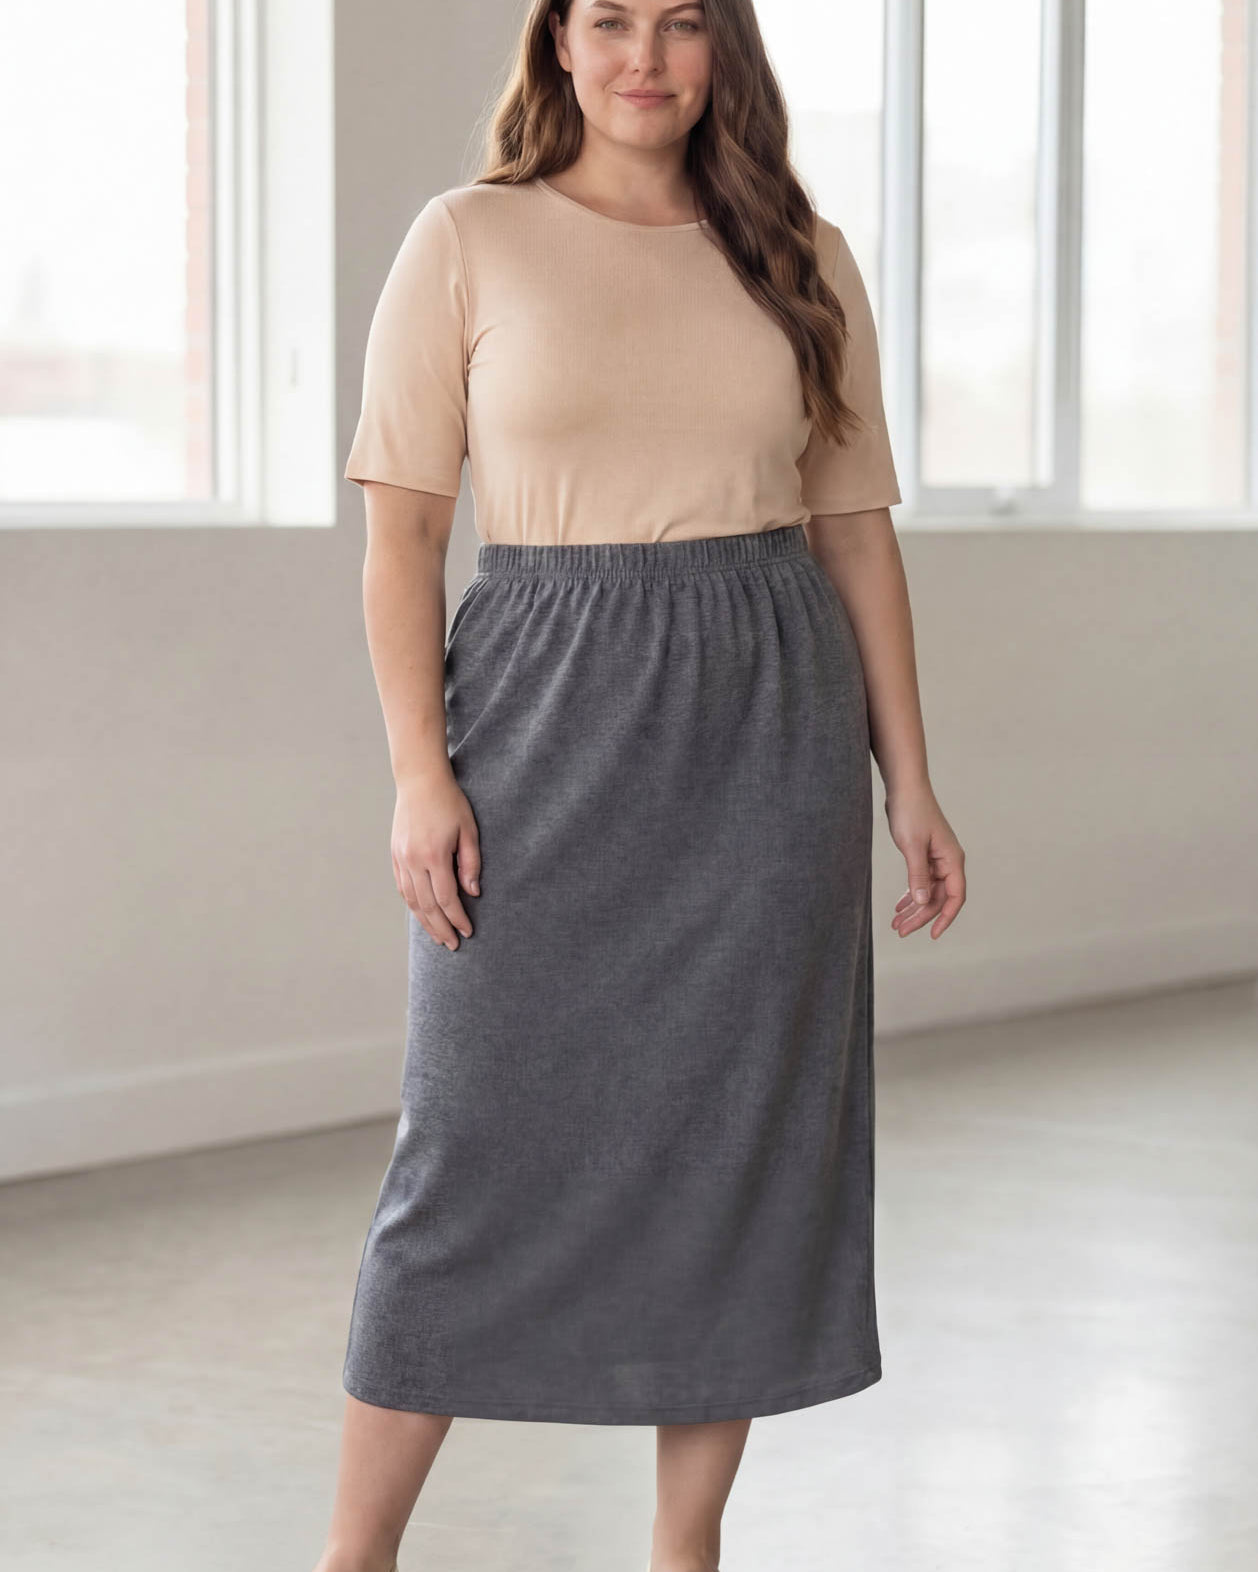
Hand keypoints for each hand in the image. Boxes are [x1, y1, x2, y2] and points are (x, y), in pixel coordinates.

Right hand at [391, 765, 480, 950]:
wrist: (419, 781)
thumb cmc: (450, 802)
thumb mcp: (469, 830)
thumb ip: (471, 863)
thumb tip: (472, 893)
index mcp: (434, 855)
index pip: (447, 898)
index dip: (458, 919)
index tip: (468, 932)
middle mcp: (413, 861)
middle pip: (427, 906)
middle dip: (441, 928)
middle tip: (453, 945)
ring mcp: (400, 859)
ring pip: (412, 900)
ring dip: (425, 922)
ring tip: (438, 936)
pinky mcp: (395, 855)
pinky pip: (403, 888)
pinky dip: (413, 905)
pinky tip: (422, 914)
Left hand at [884, 782, 965, 939]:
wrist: (904, 787)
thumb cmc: (911, 812)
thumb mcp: (912, 846)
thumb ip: (918, 875)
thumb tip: (924, 902)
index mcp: (952, 859)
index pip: (955, 897)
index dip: (945, 918)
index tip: (932, 934)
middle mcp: (948, 861)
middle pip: (938, 897)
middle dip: (921, 916)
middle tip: (900, 931)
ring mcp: (936, 858)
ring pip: (928, 891)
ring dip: (914, 908)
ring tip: (896, 923)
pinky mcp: (925, 854)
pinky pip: (922, 881)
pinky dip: (911, 894)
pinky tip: (900, 906)